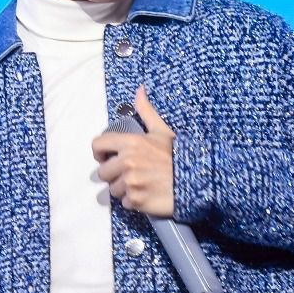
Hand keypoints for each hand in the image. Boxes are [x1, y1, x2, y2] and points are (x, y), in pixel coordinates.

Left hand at [92, 85, 175, 216]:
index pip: (97, 145)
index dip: (100, 152)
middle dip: (114, 174)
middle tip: (131, 174)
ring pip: (114, 189)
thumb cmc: (177, 155)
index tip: (107, 158)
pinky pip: (125, 203)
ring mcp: (130, 183)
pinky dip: (134, 201)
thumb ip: (146, 111)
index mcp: (130, 143)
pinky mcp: (136, 200)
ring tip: (142, 184)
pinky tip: (147, 194)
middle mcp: (127, 162)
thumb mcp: (162, 131)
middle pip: (103, 172)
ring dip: (124, 189)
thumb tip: (139, 90)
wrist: (196, 180)